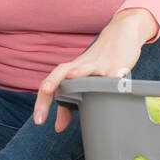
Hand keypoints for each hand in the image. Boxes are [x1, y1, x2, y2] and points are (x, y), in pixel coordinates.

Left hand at [33, 9, 155, 132]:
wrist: (120, 34)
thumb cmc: (99, 63)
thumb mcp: (84, 83)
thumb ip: (68, 105)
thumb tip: (58, 126)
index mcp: (71, 72)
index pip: (50, 84)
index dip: (42, 102)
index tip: (39, 120)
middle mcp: (81, 66)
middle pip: (61, 71)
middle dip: (52, 82)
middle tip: (46, 92)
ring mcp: (98, 63)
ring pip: (86, 66)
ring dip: (79, 71)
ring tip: (72, 75)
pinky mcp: (116, 63)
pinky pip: (114, 68)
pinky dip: (115, 73)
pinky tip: (117, 75)